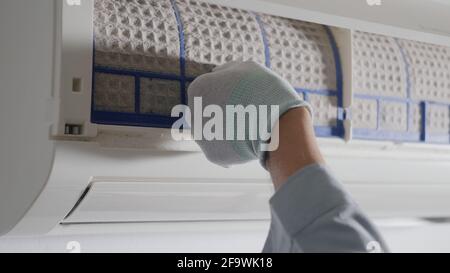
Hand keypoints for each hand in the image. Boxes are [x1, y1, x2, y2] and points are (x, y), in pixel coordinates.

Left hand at [187, 61, 311, 167]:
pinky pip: (224, 151)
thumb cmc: (264, 93)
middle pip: (210, 112)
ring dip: (230, 130)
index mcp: (198, 88)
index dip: (230, 92)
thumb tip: (215, 72)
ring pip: (216, 132)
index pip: (210, 90)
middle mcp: (193, 113)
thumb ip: (227, 70)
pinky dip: (235, 148)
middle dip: (227, 113)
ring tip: (250, 127)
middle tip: (249, 112)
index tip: (245, 95)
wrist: (276, 126)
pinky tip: (249, 142)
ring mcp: (202, 137)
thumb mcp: (247, 68)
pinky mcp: (213, 155)